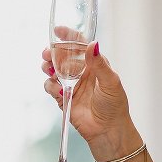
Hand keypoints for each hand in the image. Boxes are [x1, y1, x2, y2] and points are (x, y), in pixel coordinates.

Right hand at [41, 38, 135, 156]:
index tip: (57, 31)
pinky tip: (59, 90)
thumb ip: (99, 63)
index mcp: (94, 64)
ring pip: (53, 70)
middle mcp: (80, 72)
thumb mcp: (110, 82)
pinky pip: (50, 87)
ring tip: (48, 69)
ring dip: (48, 67)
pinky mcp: (62, 97)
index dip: (68, 36)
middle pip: (61, 56)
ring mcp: (70, 84)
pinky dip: (51, 86)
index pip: (79, 45)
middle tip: (47, 54)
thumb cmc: (114, 105)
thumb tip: (93, 44)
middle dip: (52, 52)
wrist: (107, 130)